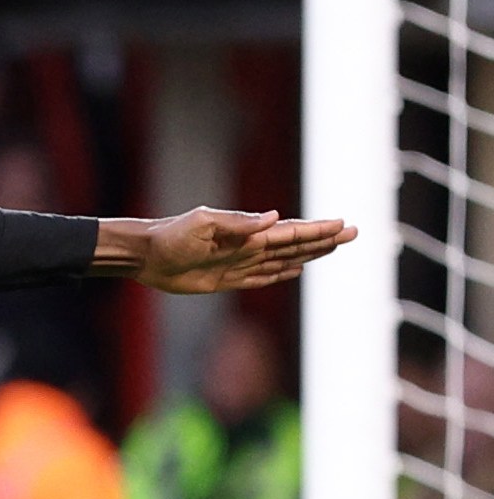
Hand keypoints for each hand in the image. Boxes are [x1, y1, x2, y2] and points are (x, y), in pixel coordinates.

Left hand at [95, 208, 356, 293]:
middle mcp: (248, 246)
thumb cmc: (172, 235)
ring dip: (308, 255)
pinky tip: (296, 270)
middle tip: (353, 234)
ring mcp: (239, 263)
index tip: (342, 225)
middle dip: (323, 240)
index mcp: (248, 232)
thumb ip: (239, 223)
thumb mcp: (204, 224)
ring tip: (332, 249)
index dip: (317, 230)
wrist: (147, 255)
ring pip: (283, 260)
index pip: (291, 231)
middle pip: (294, 245)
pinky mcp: (226, 280)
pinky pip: (261, 278)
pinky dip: (280, 274)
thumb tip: (275, 218)